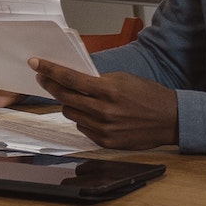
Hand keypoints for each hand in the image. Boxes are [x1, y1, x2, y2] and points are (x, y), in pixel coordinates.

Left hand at [29, 57, 177, 149]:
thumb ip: (97, 80)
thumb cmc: (147, 95)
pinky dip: (82, 119)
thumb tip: (71, 77)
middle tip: (43, 77)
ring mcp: (104, 129)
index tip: (35, 63)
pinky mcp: (106, 143)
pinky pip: (82, 128)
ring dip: (69, 104)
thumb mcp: (122, 79)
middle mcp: (104, 111)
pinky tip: (92, 114)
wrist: (170, 119)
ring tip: (78, 98)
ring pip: (70, 113)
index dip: (49, 70)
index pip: (70, 79)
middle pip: (64, 97)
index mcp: (108, 90)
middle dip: (50, 85)